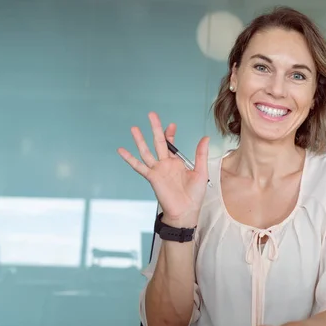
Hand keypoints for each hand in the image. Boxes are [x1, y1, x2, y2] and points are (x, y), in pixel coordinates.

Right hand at [117, 112, 209, 226]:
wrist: (186, 211)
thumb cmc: (194, 195)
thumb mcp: (201, 172)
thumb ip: (200, 154)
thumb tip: (205, 137)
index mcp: (177, 163)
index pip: (170, 144)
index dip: (170, 134)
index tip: (171, 124)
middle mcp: (165, 164)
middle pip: (158, 142)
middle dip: (155, 128)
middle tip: (151, 114)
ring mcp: (157, 170)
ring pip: (146, 151)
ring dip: (140, 140)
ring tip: (134, 128)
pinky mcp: (152, 177)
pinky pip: (138, 166)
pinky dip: (129, 158)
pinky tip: (121, 150)